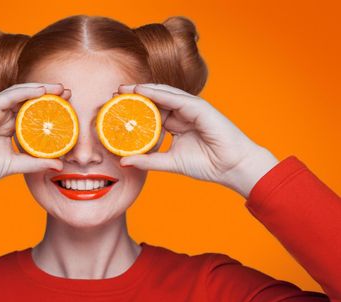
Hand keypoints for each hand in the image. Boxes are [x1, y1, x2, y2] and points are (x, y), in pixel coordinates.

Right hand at [0, 83, 68, 205]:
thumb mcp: (13, 165)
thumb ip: (35, 163)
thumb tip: (59, 165)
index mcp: (8, 128)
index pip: (33, 114)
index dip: (50, 109)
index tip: (70, 109)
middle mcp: (2, 116)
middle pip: (29, 101)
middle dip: (50, 95)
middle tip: (70, 93)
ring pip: (20, 94)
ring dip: (41, 89)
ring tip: (59, 88)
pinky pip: (8, 96)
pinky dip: (25, 92)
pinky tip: (40, 91)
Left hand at [117, 83, 279, 197]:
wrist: (232, 167)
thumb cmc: (207, 164)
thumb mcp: (170, 162)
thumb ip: (148, 160)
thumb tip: (123, 162)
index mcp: (175, 124)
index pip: (150, 112)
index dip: (132, 109)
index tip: (112, 109)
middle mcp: (181, 113)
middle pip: (153, 100)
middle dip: (133, 96)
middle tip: (112, 94)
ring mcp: (191, 108)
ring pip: (162, 94)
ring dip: (142, 90)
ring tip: (123, 89)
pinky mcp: (199, 107)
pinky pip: (176, 98)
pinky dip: (158, 93)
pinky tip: (142, 91)